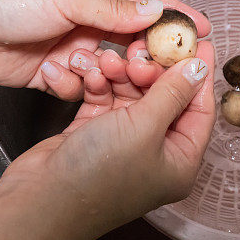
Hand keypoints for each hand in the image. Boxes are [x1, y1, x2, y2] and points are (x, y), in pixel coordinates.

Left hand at [0, 0, 209, 99]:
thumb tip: (155, 9)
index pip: (146, 3)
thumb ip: (112, 10)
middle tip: (145, 67)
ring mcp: (72, 49)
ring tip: (83, 67)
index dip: (176, 17)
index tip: (204, 32)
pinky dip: (71, 86)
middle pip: (133, 42)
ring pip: (109, 70)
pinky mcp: (53, 75)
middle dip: (141, 57)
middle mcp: (88, 21)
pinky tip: (51, 75)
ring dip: (101, 74)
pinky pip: (79, 89)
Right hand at [0, 41, 215, 229]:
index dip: (199, 74)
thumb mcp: (145, 127)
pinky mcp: (96, 135)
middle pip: (166, 99)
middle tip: (141, 50)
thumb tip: (199, 69)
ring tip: (110, 59)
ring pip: (133, 96)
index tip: (199, 41)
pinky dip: (102, 86)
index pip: (200, 110)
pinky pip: (107, 101)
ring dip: (122, 75)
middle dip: (152, 71)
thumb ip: (172, 93)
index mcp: (180, 162)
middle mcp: (156, 154)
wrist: (40, 198)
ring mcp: (125, 145)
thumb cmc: (98, 173)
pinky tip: (94, 73)